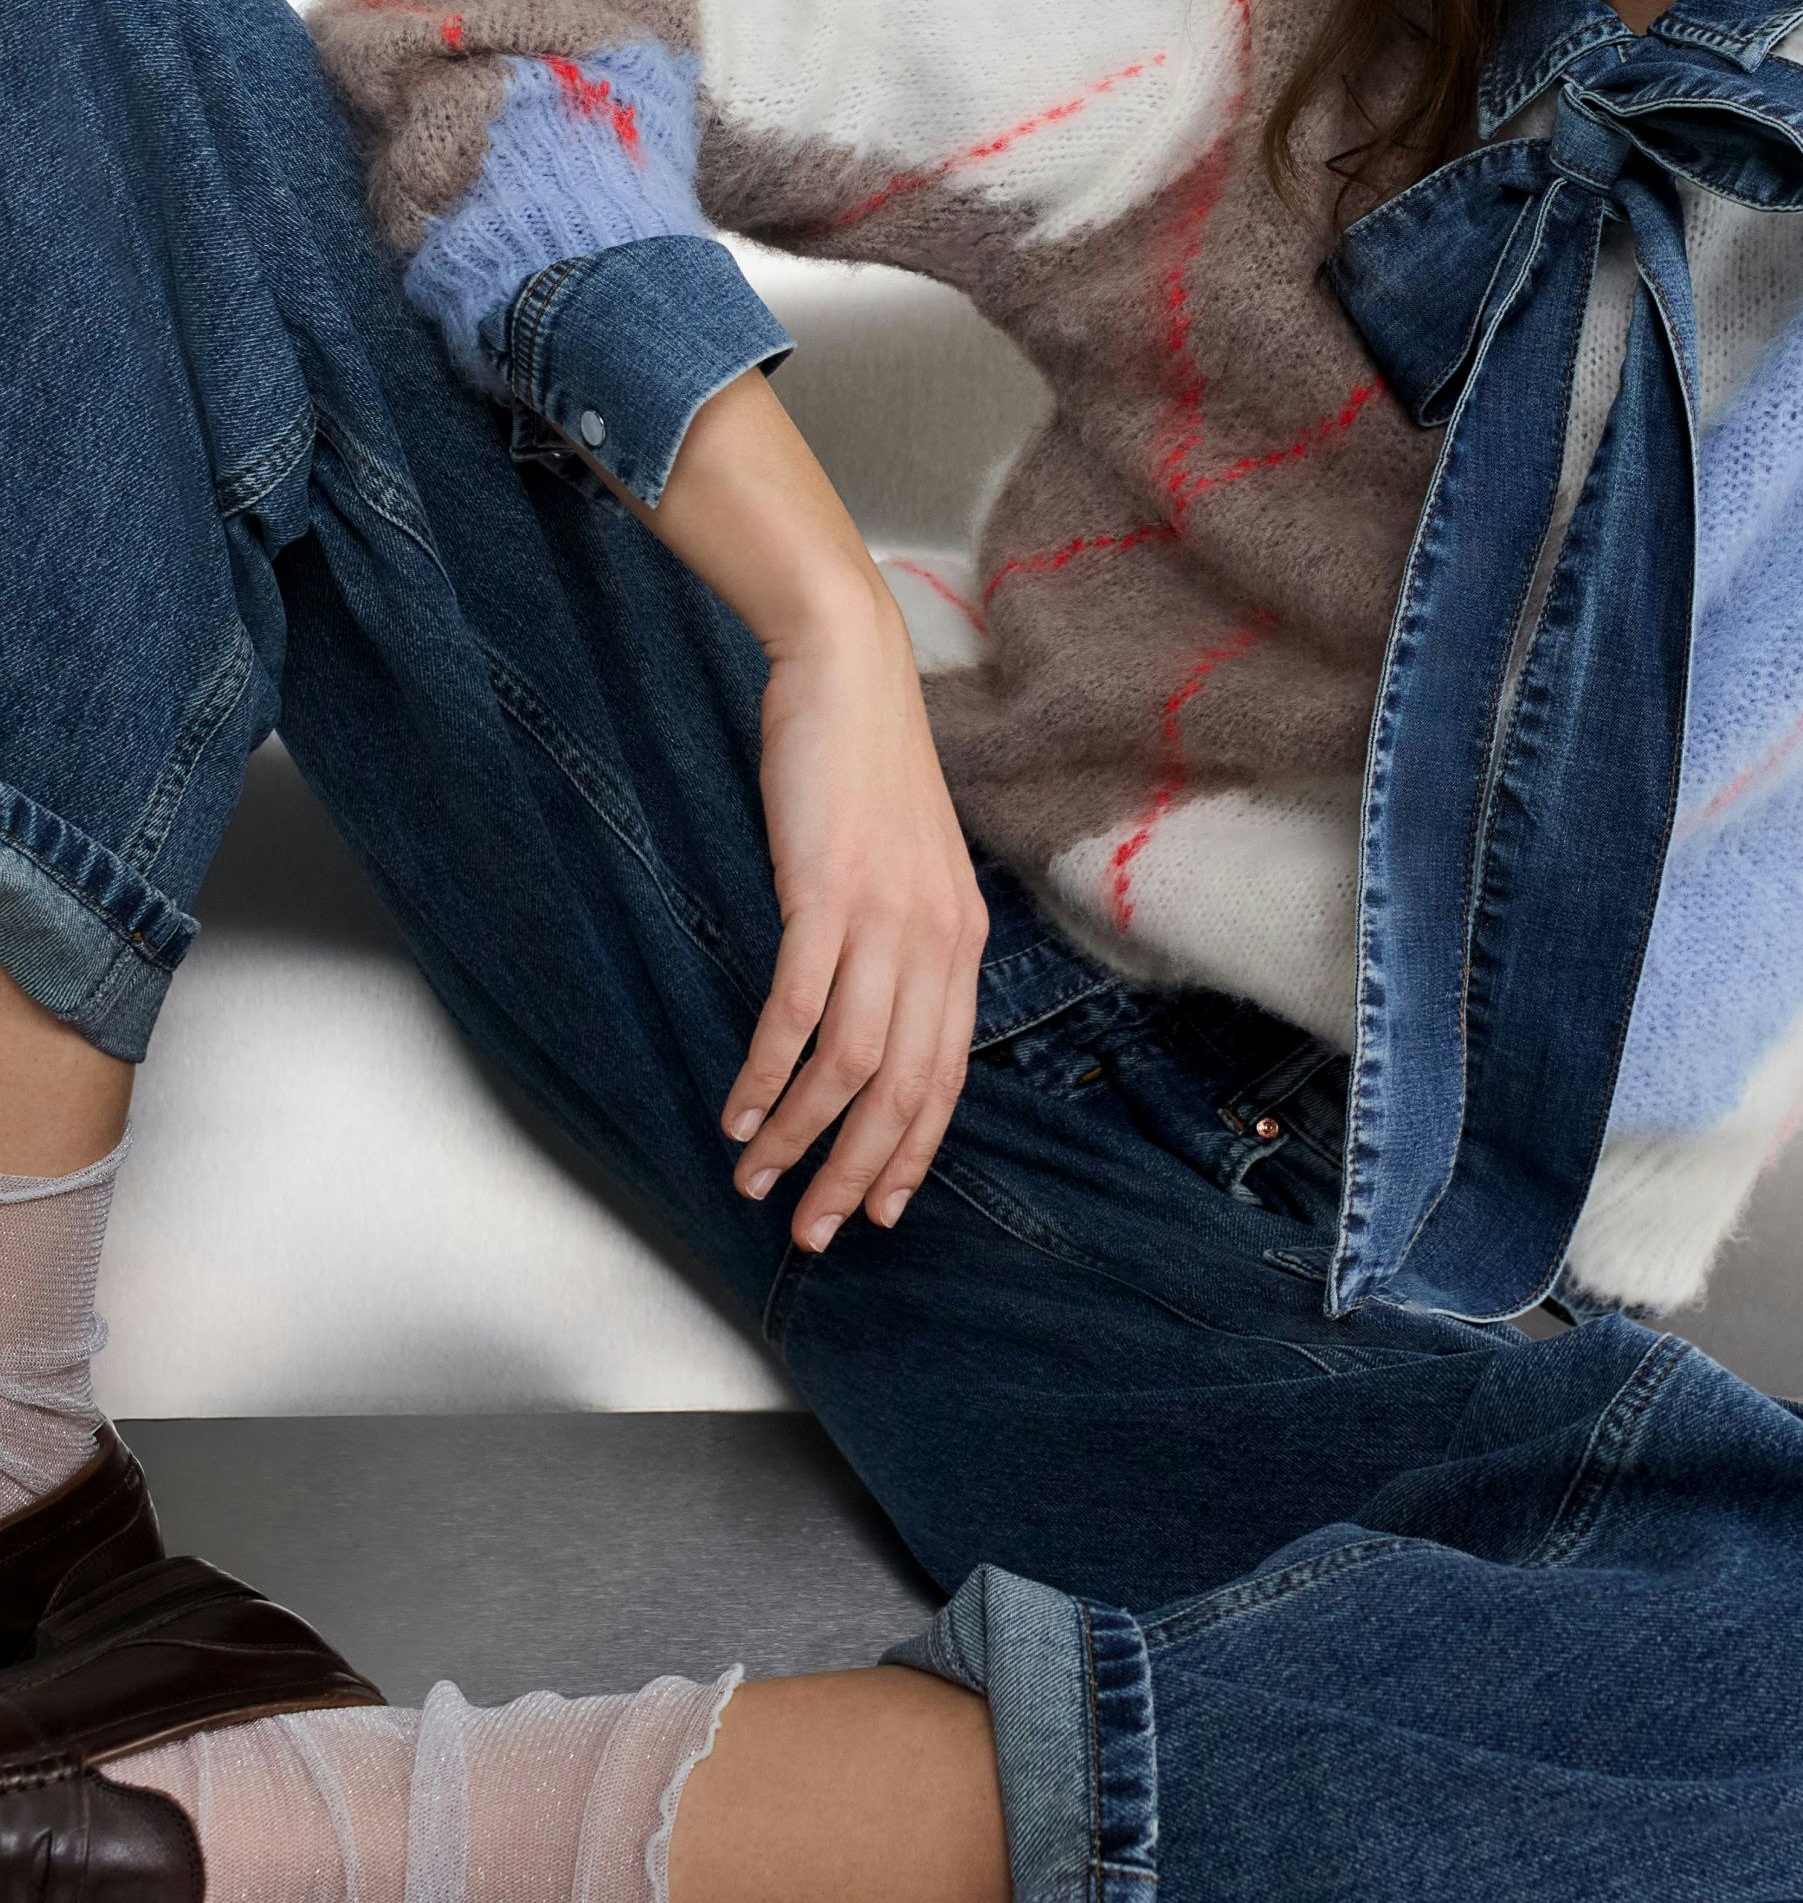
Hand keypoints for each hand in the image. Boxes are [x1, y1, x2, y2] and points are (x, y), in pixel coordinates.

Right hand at [604, 366, 988, 1254]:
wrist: (849, 670)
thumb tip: (866, 1016)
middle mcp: (937, 940)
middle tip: (810, 1232)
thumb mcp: (905, 865)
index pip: (947, 1075)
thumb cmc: (866, 769)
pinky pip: (799, 1008)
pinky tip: (740, 1109)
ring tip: (753, 1179)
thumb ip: (899, 941)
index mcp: (962, 940)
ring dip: (799, 1136)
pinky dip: (769, 1070)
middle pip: (904, 1090)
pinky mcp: (827, 893)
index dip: (912, 1152)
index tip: (875, 1210)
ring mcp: (885, 918)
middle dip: (855, 1173)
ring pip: (851, 1064)